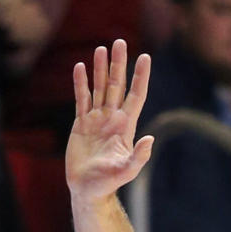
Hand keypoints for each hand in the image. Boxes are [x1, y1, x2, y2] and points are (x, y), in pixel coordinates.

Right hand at [66, 40, 153, 203]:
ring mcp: (97, 120)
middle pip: (117, 86)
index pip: (135, 96)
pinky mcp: (81, 124)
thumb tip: (150, 139)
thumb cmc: (109, 183)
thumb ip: (139, 156)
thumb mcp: (127, 170)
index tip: (145, 57)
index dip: (140, 77)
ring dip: (99, 69)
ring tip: (101, 49)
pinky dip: (80, 83)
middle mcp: (113, 119)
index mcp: (126, 127)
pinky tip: (80, 68)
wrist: (88, 189)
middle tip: (120, 42)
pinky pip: (81, 99)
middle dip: (119, 64)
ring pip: (99, 88)